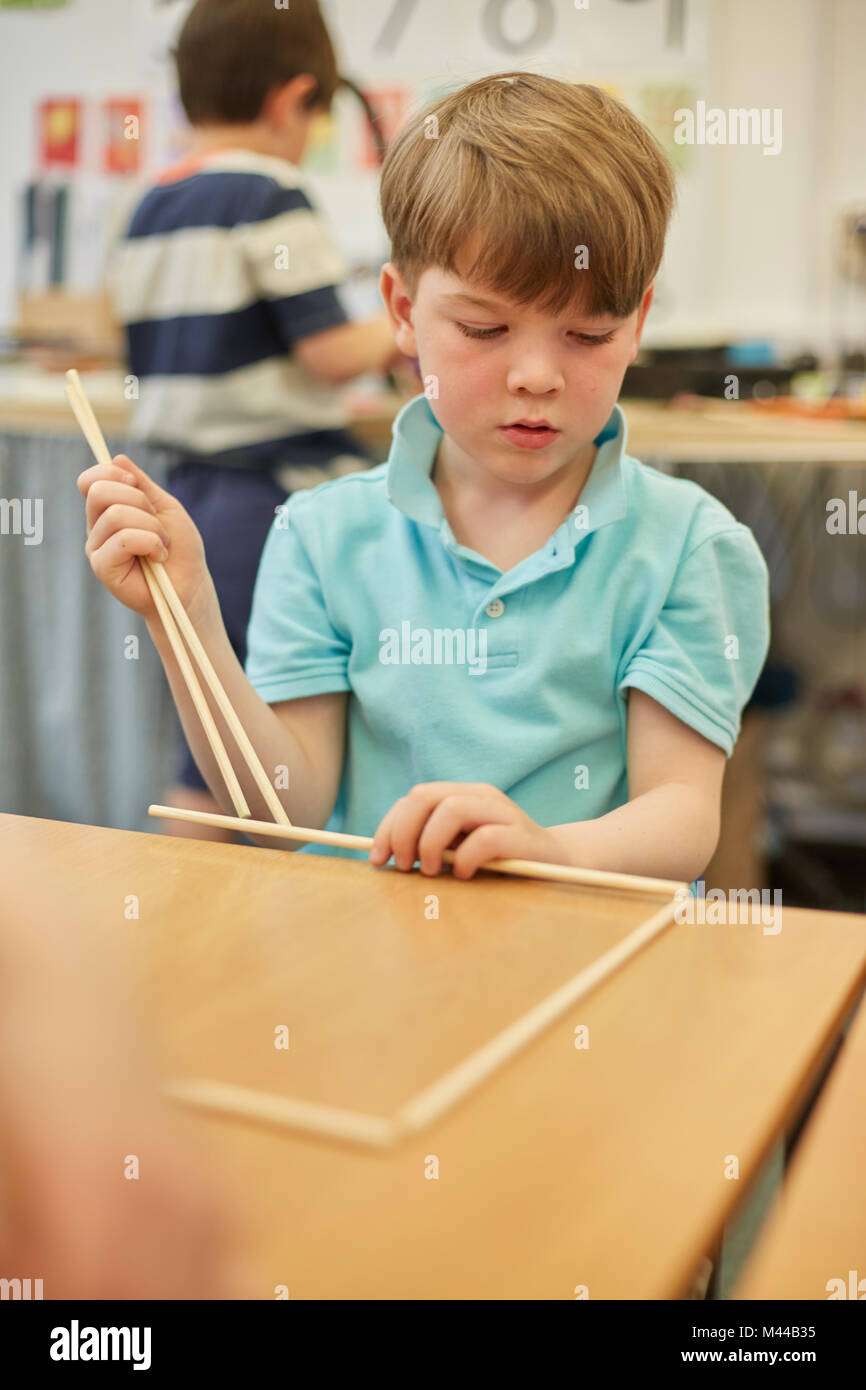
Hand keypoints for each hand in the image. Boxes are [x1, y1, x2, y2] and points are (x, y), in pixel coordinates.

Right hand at [77, 453, 214, 623]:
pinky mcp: (102, 567)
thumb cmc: (179, 549)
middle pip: (100, 491)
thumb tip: (117, 458)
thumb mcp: (165, 507)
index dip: (110, 473)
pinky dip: (150, 542)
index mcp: (109, 510)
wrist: (190, 585)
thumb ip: (142, 484)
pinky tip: (158, 556)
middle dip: (138, 500)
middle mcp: (98, 527)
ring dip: (151, 526)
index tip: (137, 485)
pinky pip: (122, 539)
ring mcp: (97, 547)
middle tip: (157, 522)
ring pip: (116, 515)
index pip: (90, 481)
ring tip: (162, 544)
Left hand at [368, 781, 570, 878]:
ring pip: (451, 808)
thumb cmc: (500, 861)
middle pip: (425, 795)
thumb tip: (387, 857)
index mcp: (462, 794)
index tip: (378, 859)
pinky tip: (464, 875)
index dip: (388, 826)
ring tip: (429, 871)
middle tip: (403, 865)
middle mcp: (481, 796)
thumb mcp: (459, 849)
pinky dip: (465, 859)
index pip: (413, 798)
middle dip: (403, 832)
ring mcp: (503, 812)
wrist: (558, 864)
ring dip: (429, 843)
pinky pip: (484, 839)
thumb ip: (431, 844)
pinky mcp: (521, 836)